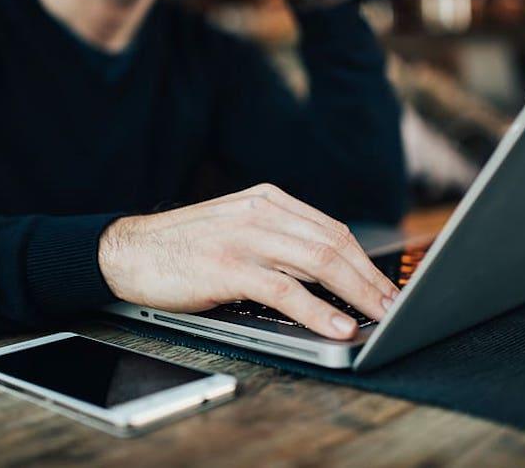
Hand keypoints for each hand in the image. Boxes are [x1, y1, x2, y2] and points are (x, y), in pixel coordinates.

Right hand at [98, 183, 399, 339]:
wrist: (129, 250)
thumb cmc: (184, 247)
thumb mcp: (237, 230)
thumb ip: (278, 242)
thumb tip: (326, 274)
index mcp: (268, 200)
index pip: (332, 229)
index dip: (365, 261)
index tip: (385, 285)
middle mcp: (262, 211)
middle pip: (335, 244)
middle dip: (370, 278)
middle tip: (396, 305)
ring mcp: (246, 236)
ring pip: (320, 262)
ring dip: (358, 293)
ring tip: (381, 316)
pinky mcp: (229, 266)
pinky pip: (286, 290)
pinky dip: (319, 310)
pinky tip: (338, 325)